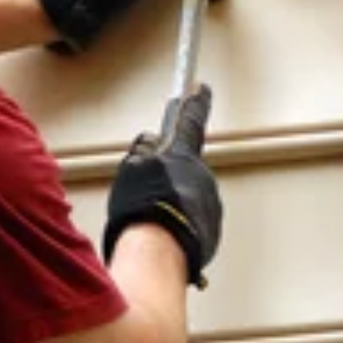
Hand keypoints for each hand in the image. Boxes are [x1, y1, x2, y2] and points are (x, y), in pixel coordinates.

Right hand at [103, 85, 222, 286]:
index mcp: (182, 155)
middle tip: (150, 186)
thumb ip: (142, 152)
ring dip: (174, 201)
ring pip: (190, 195)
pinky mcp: (210, 230)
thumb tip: (148, 142)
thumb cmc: (143, 212)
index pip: (189, 121)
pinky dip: (179, 221)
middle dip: (170, 173)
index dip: (194, 103)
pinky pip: (193, 218)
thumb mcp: (132, 170)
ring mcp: (209, 205)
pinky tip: (162, 231)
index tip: (200, 89)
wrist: (158, 253)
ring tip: (151, 215)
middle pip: (186, 166)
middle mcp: (202, 177)